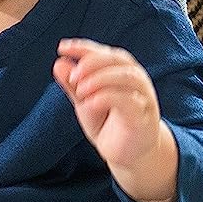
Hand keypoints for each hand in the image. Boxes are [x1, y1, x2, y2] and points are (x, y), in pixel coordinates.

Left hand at [55, 38, 176, 201]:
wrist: (127, 154)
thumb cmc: (108, 123)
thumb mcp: (85, 101)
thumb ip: (73, 85)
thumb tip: (59, 63)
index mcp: (121, 71)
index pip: (104, 52)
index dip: (84, 47)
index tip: (62, 47)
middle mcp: (135, 80)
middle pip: (117, 59)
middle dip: (92, 63)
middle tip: (73, 77)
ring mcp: (143, 98)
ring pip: (126, 77)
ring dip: (100, 79)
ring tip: (80, 90)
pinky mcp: (143, 118)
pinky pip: (130, 102)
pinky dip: (108, 98)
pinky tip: (90, 103)